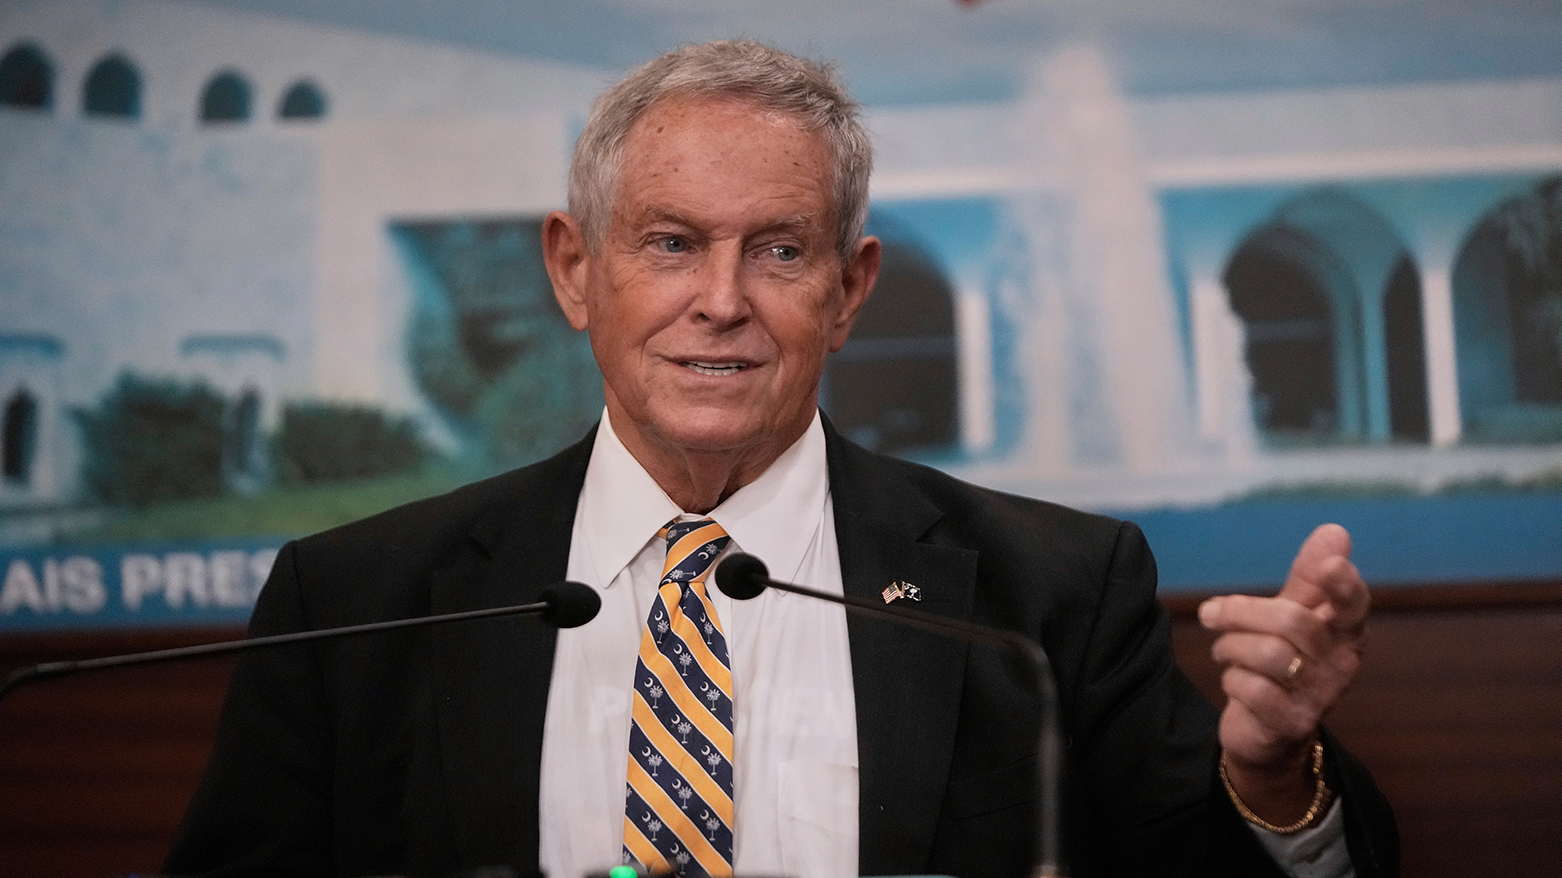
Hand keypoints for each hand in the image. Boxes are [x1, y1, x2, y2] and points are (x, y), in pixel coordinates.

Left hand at [1198, 523, 1368, 821]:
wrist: (1268, 732)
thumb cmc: (1283, 662)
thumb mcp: (1293, 616)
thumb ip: (1308, 578)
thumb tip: (1335, 530)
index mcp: (1345, 632)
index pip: (1354, 604)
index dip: (1344, 584)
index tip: (1329, 565)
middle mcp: (1341, 664)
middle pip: (1292, 621)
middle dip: (1241, 612)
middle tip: (1212, 613)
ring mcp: (1320, 697)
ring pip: (1269, 654)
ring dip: (1230, 646)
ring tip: (1223, 650)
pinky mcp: (1292, 723)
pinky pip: (1253, 689)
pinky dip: (1231, 678)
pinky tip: (1233, 679)